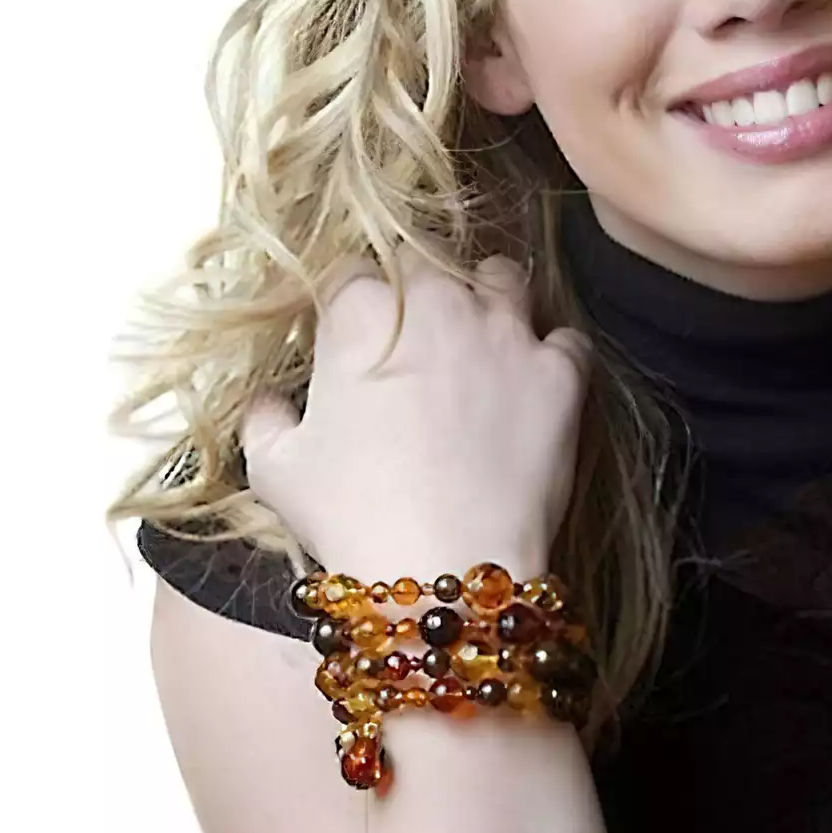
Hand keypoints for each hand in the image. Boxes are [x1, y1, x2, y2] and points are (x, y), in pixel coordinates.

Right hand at [239, 250, 593, 585]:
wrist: (443, 568)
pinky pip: (566, 339)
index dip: (348, 304)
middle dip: (415, 293)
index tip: (349, 339)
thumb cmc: (349, 516)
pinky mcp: (559, 373)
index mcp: (361, 312)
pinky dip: (551, 355)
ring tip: (479, 343)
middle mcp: (437, 300)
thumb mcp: (275, 470)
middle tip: (410, 346)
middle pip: (424, 264)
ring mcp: (505, 332)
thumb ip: (265, 418)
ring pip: (501, 277)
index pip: (350, 272)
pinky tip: (534, 384)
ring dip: (487, 300)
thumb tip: (268, 400)